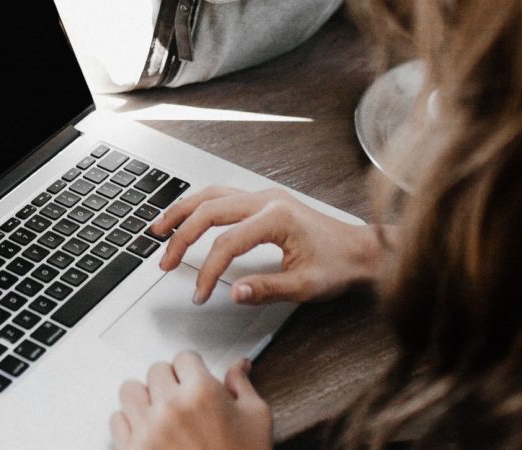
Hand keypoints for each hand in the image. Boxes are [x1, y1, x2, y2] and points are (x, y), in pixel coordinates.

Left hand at [110, 352, 272, 449]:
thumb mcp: (256, 419)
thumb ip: (242, 386)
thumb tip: (237, 365)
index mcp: (202, 393)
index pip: (184, 357)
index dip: (192, 369)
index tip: (195, 380)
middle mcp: (171, 406)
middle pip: (156, 370)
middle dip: (170, 381)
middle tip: (182, 399)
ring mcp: (148, 429)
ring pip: (130, 390)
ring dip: (144, 398)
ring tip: (160, 412)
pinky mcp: (132, 449)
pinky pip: (116, 420)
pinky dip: (130, 423)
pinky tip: (148, 431)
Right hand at [150, 186, 384, 304]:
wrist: (362, 250)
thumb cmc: (339, 265)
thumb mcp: (306, 286)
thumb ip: (267, 289)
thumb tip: (234, 292)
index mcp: (277, 218)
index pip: (226, 243)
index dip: (207, 271)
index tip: (200, 293)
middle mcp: (267, 200)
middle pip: (209, 210)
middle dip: (181, 237)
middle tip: (165, 262)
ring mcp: (264, 196)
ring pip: (211, 195)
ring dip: (182, 212)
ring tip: (159, 230)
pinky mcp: (264, 200)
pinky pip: (222, 195)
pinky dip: (198, 206)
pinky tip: (186, 217)